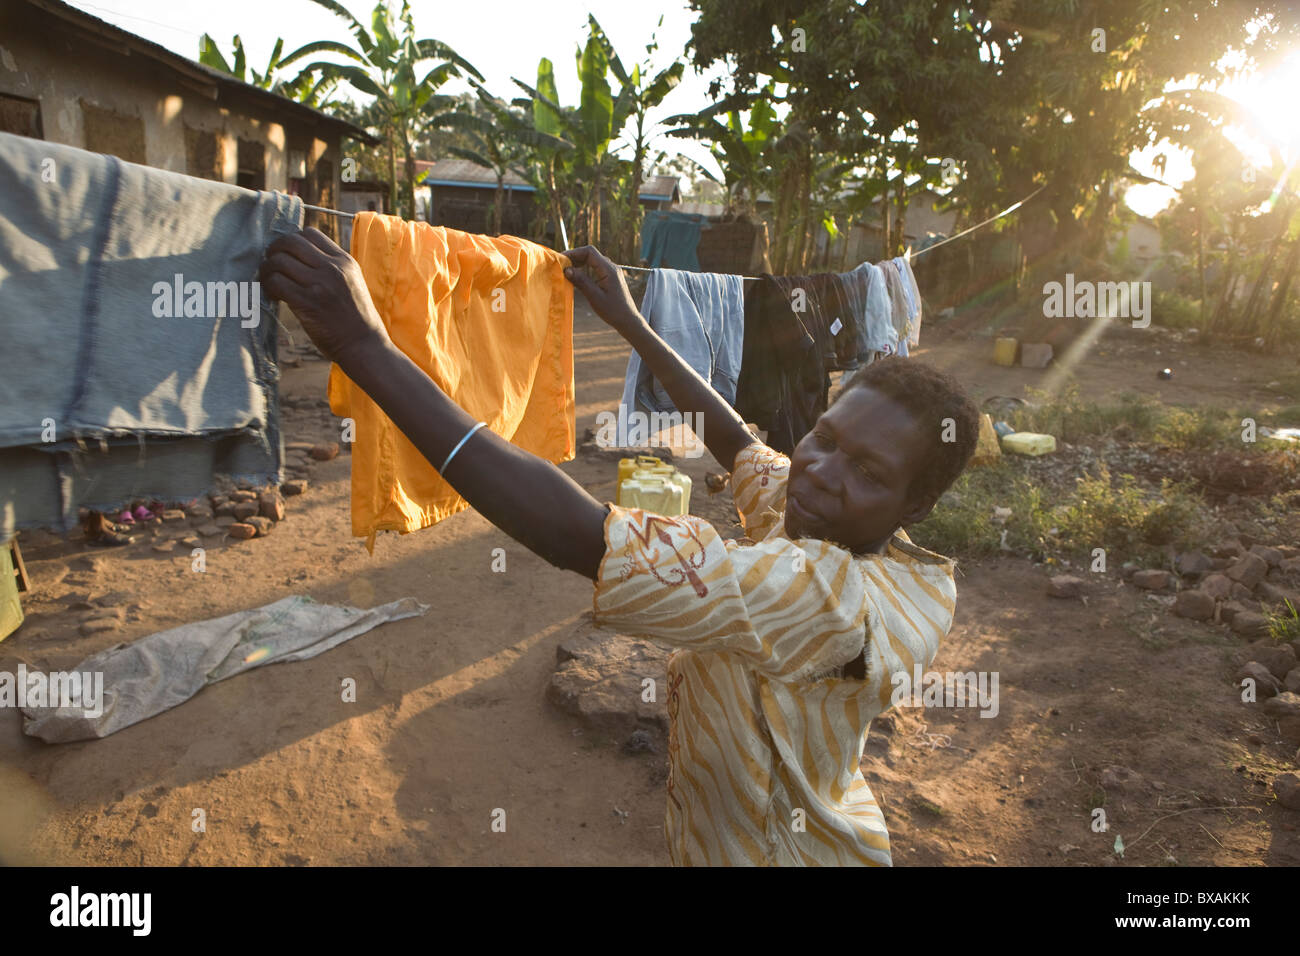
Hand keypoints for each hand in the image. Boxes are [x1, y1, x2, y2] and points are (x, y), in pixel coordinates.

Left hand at [259, 227, 390, 365]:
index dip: (292, 241)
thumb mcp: (352, 282)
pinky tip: (273, 295)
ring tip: (270, 283)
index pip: (310, 233)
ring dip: (267, 269)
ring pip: (279, 261)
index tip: (288, 255)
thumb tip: (301, 258)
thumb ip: (332, 268)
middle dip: (274, 250)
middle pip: (290, 241)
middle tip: (271, 264)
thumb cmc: (357, 318)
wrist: (364, 345)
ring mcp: (319, 284)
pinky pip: (276, 282)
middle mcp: (332, 268)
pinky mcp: (307, 302)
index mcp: (344, 261)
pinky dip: (268, 286)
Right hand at [562, 246, 645, 337]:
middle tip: (561, 265)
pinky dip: (585, 269)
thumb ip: (581, 281)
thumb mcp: (594, 297)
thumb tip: (567, 269)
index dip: (574, 253)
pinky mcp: (610, 278)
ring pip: (592, 261)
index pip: (589, 252)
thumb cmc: (613, 310)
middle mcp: (611, 267)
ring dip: (579, 263)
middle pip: (590, 254)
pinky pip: (595, 268)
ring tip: (567, 271)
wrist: (628, 320)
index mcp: (609, 269)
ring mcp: (611, 272)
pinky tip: (577, 277)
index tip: (562, 260)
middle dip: (575, 257)